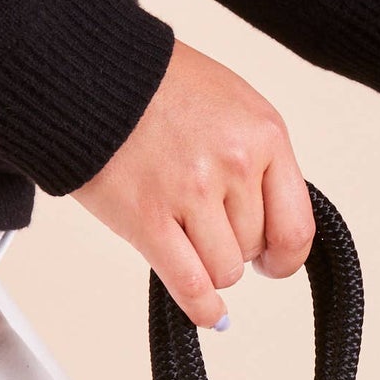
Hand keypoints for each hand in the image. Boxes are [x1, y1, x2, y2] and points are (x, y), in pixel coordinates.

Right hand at [72, 39, 315, 327]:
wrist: (82, 65)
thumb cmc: (155, 84)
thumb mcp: (232, 105)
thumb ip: (260, 161)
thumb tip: (275, 228)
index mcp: (264, 134)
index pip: (297, 225)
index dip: (285, 256)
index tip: (272, 263)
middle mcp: (233, 162)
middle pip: (253, 248)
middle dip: (232, 245)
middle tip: (201, 220)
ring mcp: (191, 191)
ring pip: (224, 270)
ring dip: (208, 264)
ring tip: (182, 231)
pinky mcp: (147, 217)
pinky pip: (191, 284)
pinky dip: (202, 307)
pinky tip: (210, 313)